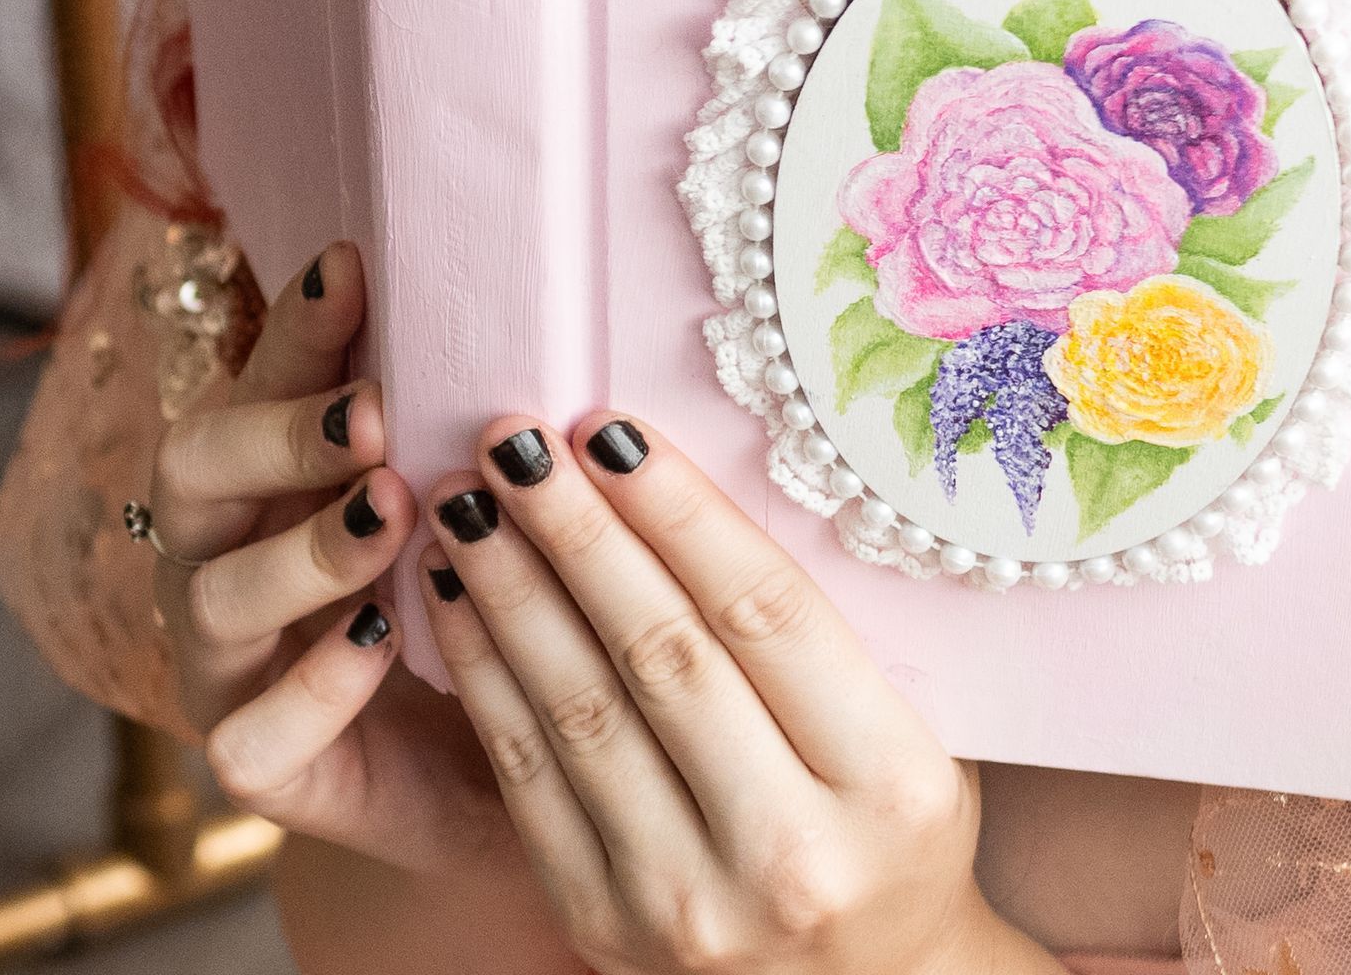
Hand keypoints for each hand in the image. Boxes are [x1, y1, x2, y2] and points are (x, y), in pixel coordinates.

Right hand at [142, 243, 519, 888]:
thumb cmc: (488, 596)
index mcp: (271, 468)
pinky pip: (251, 732)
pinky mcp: (260, 761)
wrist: (502, 764)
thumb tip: (536, 295)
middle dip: (279, 433)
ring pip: (212, 594)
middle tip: (373, 415)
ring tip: (393, 516)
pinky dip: (313, 684)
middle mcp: (227, 553)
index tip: (355, 265)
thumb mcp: (485, 497)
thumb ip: (473, 414)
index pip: (263, 373)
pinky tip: (379, 639)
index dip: (300, 322)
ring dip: (304, 548)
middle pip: (194, 468)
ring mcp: (230, 662)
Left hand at [412, 412, 1061, 974]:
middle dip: (576, 530)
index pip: (764, 611)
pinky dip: (483, 673)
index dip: (678, 510)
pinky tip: (450, 594)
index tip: (609, 426)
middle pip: (661, 652)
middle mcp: (790, 853)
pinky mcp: (603, 924)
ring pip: (579, 709)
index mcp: (888, 786)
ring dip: (510, 590)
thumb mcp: (900, 731)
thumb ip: (807, 630)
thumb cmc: (881, 826)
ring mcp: (686, 902)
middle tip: (513, 439)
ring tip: (463, 498)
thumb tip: (666, 479)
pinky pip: (526, 777)